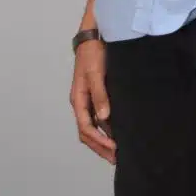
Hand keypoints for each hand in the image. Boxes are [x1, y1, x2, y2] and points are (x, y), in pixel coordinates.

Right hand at [70, 37, 114, 163]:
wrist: (95, 37)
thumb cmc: (93, 54)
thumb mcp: (96, 74)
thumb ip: (100, 95)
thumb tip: (103, 119)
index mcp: (78, 100)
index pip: (86, 128)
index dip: (98, 141)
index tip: (113, 149)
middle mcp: (82, 103)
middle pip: (87, 132)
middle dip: (100, 147)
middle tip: (116, 158)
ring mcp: (89, 100)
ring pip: (93, 127)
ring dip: (103, 140)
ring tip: (117, 151)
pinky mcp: (98, 96)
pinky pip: (99, 118)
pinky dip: (106, 129)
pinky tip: (118, 133)